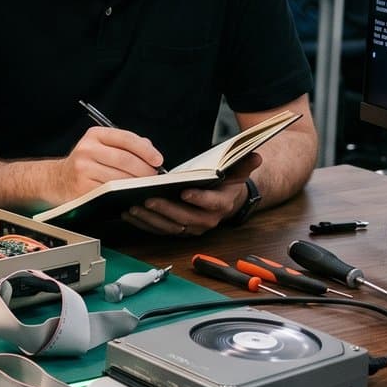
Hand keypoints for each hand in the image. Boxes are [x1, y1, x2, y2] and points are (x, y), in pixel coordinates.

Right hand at [48, 127, 163, 203]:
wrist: (57, 180)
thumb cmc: (85, 163)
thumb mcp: (101, 146)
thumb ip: (126, 145)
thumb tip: (150, 150)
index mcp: (95, 135)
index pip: (126, 138)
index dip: (146, 150)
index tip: (158, 160)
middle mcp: (86, 150)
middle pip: (125, 160)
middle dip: (145, 170)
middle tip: (154, 177)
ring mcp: (83, 169)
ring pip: (119, 178)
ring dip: (137, 184)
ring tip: (145, 186)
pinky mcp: (82, 188)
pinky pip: (110, 192)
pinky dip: (124, 195)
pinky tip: (130, 195)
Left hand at [122, 153, 261, 236]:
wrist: (225, 201)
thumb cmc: (226, 183)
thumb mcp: (238, 171)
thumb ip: (244, 164)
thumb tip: (256, 156)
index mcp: (221, 205)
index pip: (210, 204)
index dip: (198, 199)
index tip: (184, 191)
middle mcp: (206, 221)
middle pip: (185, 218)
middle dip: (166, 209)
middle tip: (149, 198)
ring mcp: (190, 228)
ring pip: (169, 227)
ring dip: (151, 219)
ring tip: (134, 206)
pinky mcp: (177, 230)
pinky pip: (159, 230)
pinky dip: (143, 223)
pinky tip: (129, 213)